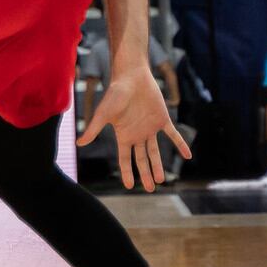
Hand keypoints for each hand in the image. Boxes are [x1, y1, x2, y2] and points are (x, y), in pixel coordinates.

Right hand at [78, 65, 190, 190]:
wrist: (132, 77)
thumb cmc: (115, 94)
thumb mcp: (103, 114)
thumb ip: (94, 130)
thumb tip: (79, 144)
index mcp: (123, 135)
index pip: (124, 158)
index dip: (126, 172)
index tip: (128, 186)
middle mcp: (136, 134)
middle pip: (141, 159)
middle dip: (145, 174)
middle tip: (150, 188)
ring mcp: (150, 128)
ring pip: (155, 151)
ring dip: (159, 165)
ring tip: (162, 180)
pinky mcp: (162, 119)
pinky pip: (173, 135)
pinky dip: (180, 144)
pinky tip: (187, 155)